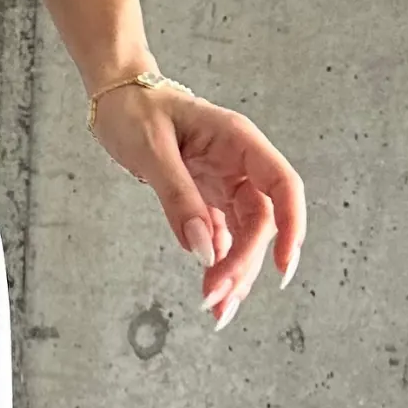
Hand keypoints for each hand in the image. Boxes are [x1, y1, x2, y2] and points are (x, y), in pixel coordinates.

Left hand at [91, 83, 305, 330]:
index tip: (283, 268)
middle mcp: (239, 163)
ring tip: (216, 308)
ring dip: (234, 271)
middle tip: (215, 301)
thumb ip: (179, 199)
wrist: (116, 98)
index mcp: (238, 141)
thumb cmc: (135, 111)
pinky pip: (221, 235)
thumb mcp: (152, 152)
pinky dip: (217, 262)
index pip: (282, 186)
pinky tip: (210, 285)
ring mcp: (224, 182)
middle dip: (244, 264)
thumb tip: (203, 250)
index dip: (291, 227)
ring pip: (243, 234)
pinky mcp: (206, 197)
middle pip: (260, 221)